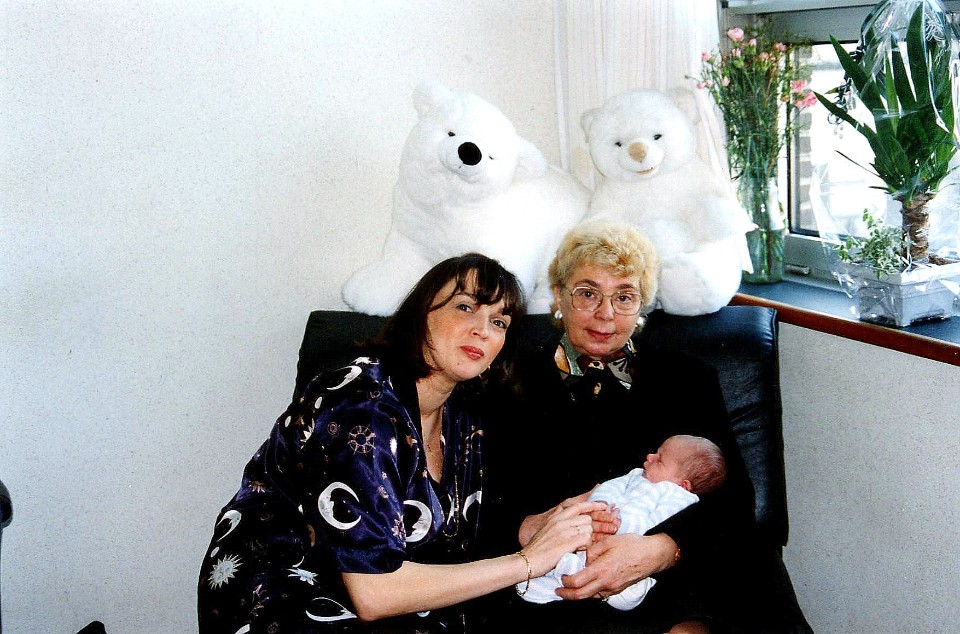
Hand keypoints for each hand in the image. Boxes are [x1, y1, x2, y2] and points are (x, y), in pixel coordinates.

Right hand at [519, 488, 618, 546]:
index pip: (579, 506)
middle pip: (587, 519)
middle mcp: (561, 521)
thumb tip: (561, 509)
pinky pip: (586, 540)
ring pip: (588, 529)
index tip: (604, 505)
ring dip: (588, 539)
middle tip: (590, 539)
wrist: (527, 561)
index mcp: (556, 517)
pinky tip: (579, 552)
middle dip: (591, 529)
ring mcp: (564, 531)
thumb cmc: (536, 548)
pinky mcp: (567, 542)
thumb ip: (555, 518)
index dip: (593, 505)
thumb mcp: (545, 528)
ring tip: (580, 548)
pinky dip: (586, 546)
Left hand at [555, 533, 677, 600]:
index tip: (561, 577)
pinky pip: (600, 594)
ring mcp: (613, 588)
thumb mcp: (609, 541)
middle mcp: (606, 582)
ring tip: (570, 588)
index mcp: (602, 569)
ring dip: (578, 594)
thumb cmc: (632, 545)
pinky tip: (587, 584)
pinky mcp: (618, 589)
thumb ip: (592, 549)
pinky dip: (590, 592)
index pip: (577, 582)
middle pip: (581, 595)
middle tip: (559, 591)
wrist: (652, 555)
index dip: (565, 582)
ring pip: (591, 596)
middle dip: (567, 595)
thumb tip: (584, 557)